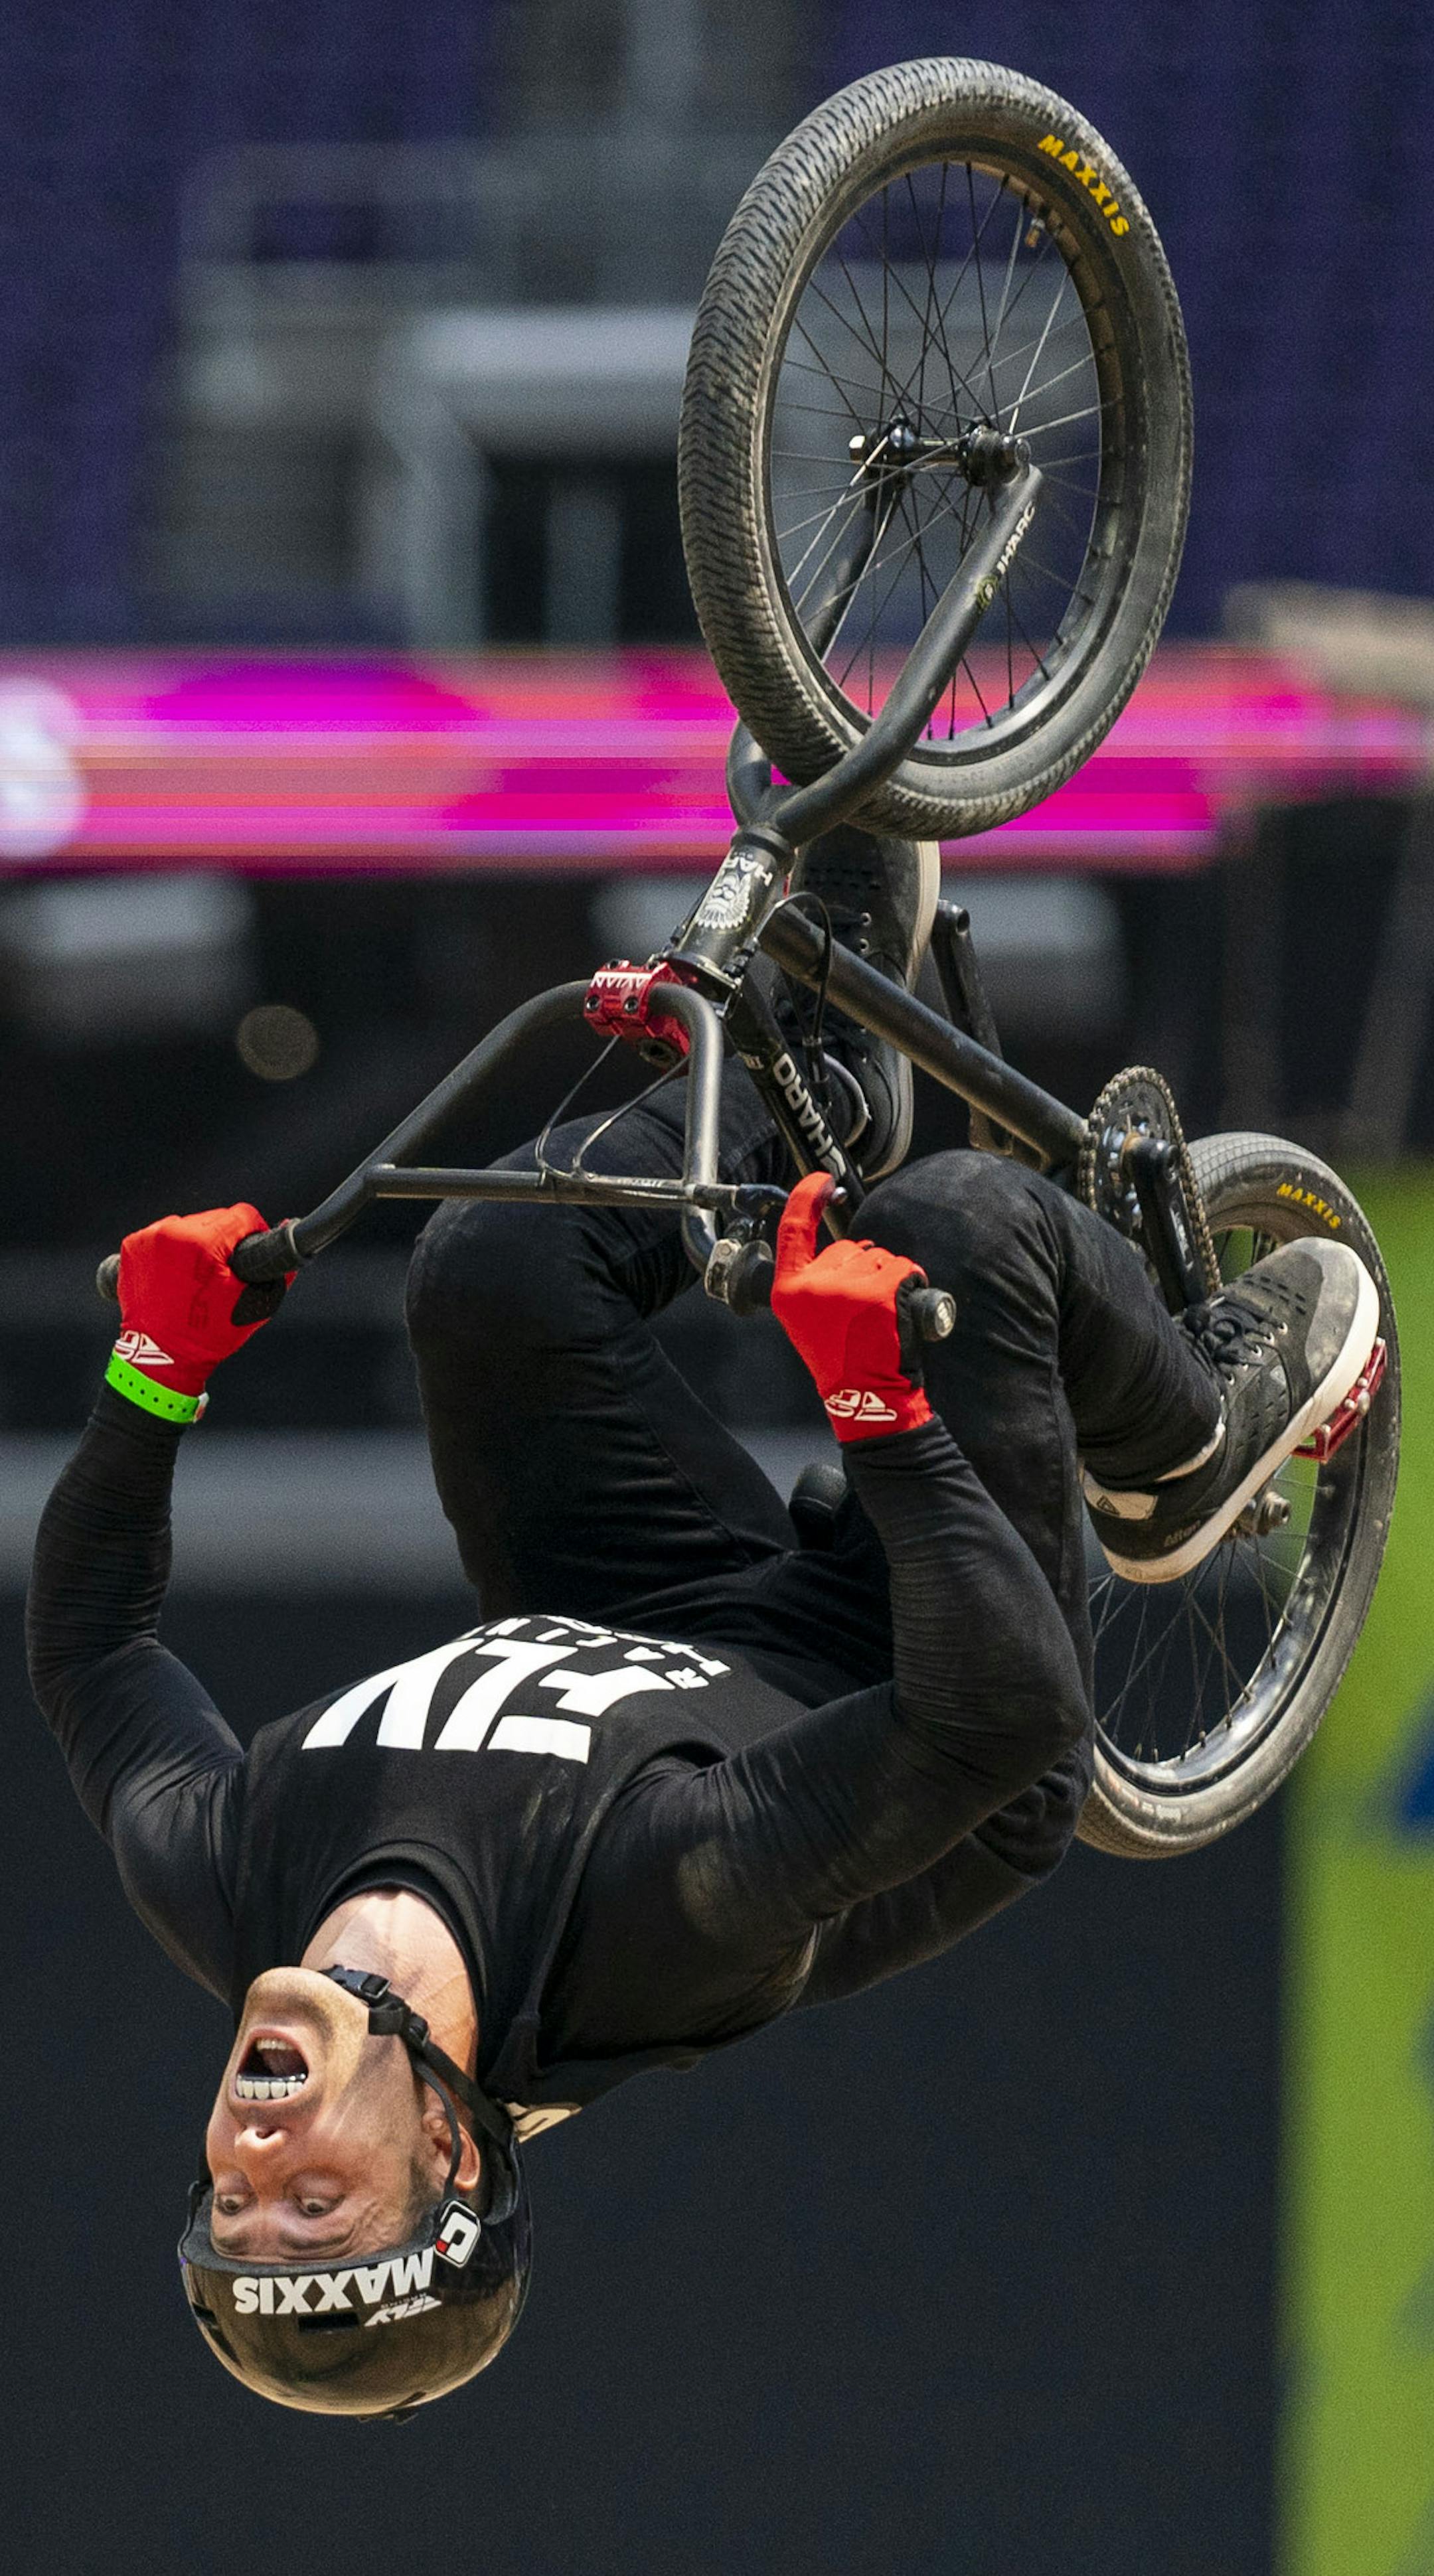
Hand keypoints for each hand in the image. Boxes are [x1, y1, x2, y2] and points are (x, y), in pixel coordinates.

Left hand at [114, 1204, 291, 1396]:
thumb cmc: (208, 1335)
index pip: (243, 1216)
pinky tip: (175, 1275)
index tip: (250, 1254)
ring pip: (189, 1225)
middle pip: (215, 1218)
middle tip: (222, 1273)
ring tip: (196, 1277)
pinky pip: (164, 1236)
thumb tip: (288, 1235)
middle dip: (224, 1241)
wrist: (160, 1355)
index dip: (255, 1233)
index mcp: (203, 1241)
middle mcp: (172, 1232)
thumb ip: (279, 1268)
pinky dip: (172, 1251)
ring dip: (197, 1243)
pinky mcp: (131, 1247)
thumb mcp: (254, 1304)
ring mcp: (148, 1238)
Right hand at [771, 1172, 933, 1443]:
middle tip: (863, 1314)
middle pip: (847, 1247)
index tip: (821, 1180)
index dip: (807, 1198)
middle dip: (863, 1269)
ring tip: (881, 1319)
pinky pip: (904, 1268)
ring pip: (879, 1257)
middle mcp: (813, 1284)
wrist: (866, 1397)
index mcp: (788, 1289)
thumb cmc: (842, 1359)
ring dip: (889, 1278)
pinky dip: (911, 1283)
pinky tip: (901, 1313)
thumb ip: (815, 1284)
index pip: (793, 1230)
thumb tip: (847, 1252)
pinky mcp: (880, 1292)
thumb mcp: (808, 1320)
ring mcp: (847, 1286)